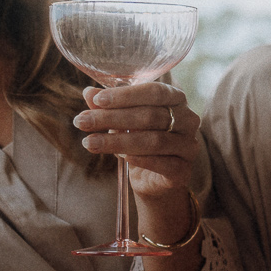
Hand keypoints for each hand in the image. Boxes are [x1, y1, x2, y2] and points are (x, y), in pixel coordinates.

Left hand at [73, 81, 202, 239]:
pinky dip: (137, 159)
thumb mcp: (121, 120)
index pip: (155, 92)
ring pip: (154, 140)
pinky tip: (118, 157)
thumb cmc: (139, 139)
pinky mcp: (183, 170)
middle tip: (81, 122)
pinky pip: (161, 163)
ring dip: (117, 141)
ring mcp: (189, 146)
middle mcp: (188, 120)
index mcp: (177, 99)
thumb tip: (88, 92)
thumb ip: (107, 106)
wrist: (154, 179)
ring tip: (89, 142)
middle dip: (112, 118)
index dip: (125, 95)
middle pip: (150, 116)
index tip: (96, 100)